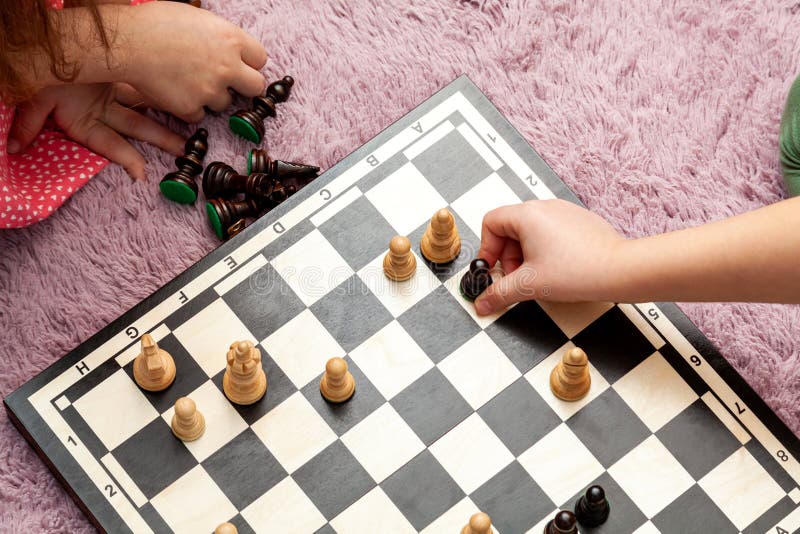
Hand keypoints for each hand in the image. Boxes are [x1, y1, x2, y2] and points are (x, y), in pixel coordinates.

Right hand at [9, 83, 184, 179]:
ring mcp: (112, 94)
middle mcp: (102, 111)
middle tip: (186, 152)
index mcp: (84, 123)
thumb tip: (14, 146)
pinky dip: (160, 92)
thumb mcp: (36, 100)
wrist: (43, 50)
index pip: (111, 145)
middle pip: (138, 128)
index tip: (141, 174)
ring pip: (144, 107)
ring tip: (192, 132)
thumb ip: (29, 123)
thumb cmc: (41, 76)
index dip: (126, 159)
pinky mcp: (118, 75)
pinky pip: (142, 86)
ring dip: (167, 119)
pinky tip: (182, 98)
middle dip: (162, 140)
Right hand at [120, 2, 267, 122]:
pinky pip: (199, 115)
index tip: (240, 65)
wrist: (127, 42)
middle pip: (256, 87)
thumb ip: (220, 37)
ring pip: (224, 103)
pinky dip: (189, 108)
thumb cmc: (156, 23)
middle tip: (228, 83)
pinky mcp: (191, 108)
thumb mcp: (198, 19)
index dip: (249, 62)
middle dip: (244, 86)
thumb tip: (231, 48)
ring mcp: (210, 90)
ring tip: (188, 81)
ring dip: (212, 96)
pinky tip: (174, 91)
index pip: (260, 59)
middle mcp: (227, 67)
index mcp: (231, 39)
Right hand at [474, 199, 626, 313]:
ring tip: (540, 276)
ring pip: (530, 231)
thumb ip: (499, 293)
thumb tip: (483, 302)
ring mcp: (564, 212)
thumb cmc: (580, 270)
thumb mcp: (529, 285)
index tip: (493, 269)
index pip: (491, 222)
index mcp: (528, 214)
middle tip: (518, 278)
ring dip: (526, 254)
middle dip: (508, 256)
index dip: (487, 249)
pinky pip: (550, 232)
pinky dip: (545, 250)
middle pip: (509, 227)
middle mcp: (545, 207)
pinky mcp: (578, 221)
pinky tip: (558, 270)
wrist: (620, 270)